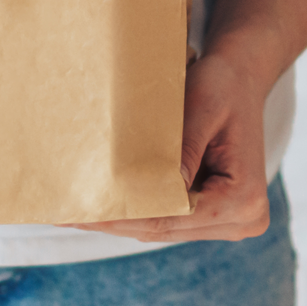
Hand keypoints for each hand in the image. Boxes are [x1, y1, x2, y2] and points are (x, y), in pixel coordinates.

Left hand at [63, 51, 272, 242]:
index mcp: (243, 200)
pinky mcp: (214, 214)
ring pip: (163, 227)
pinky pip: (169, 217)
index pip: (171, 216)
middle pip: (164, 228)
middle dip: (112, 221)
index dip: (122, 214)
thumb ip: (182, 150)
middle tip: (63, 215)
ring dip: (119, 219)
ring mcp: (229, 221)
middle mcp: (243, 219)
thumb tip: (149, 189)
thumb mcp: (202, 107)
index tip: (81, 210)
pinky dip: (137, 209)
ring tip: (72, 212)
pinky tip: (101, 202)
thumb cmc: (222, 84)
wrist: (241, 77)